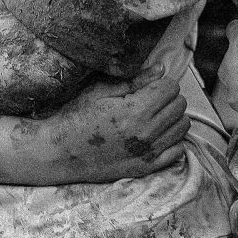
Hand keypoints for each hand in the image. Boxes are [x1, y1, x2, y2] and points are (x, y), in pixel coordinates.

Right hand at [11, 64, 190, 184]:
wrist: (56, 153)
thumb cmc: (74, 117)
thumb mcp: (100, 91)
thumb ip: (135, 80)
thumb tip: (161, 68)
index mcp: (135, 109)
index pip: (171, 87)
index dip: (162, 83)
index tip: (150, 87)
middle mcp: (145, 132)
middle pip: (180, 105)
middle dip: (169, 98)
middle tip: (152, 100)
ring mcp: (146, 152)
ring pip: (182, 127)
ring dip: (173, 118)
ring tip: (154, 117)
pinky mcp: (144, 168)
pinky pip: (177, 151)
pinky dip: (172, 141)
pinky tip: (156, 136)